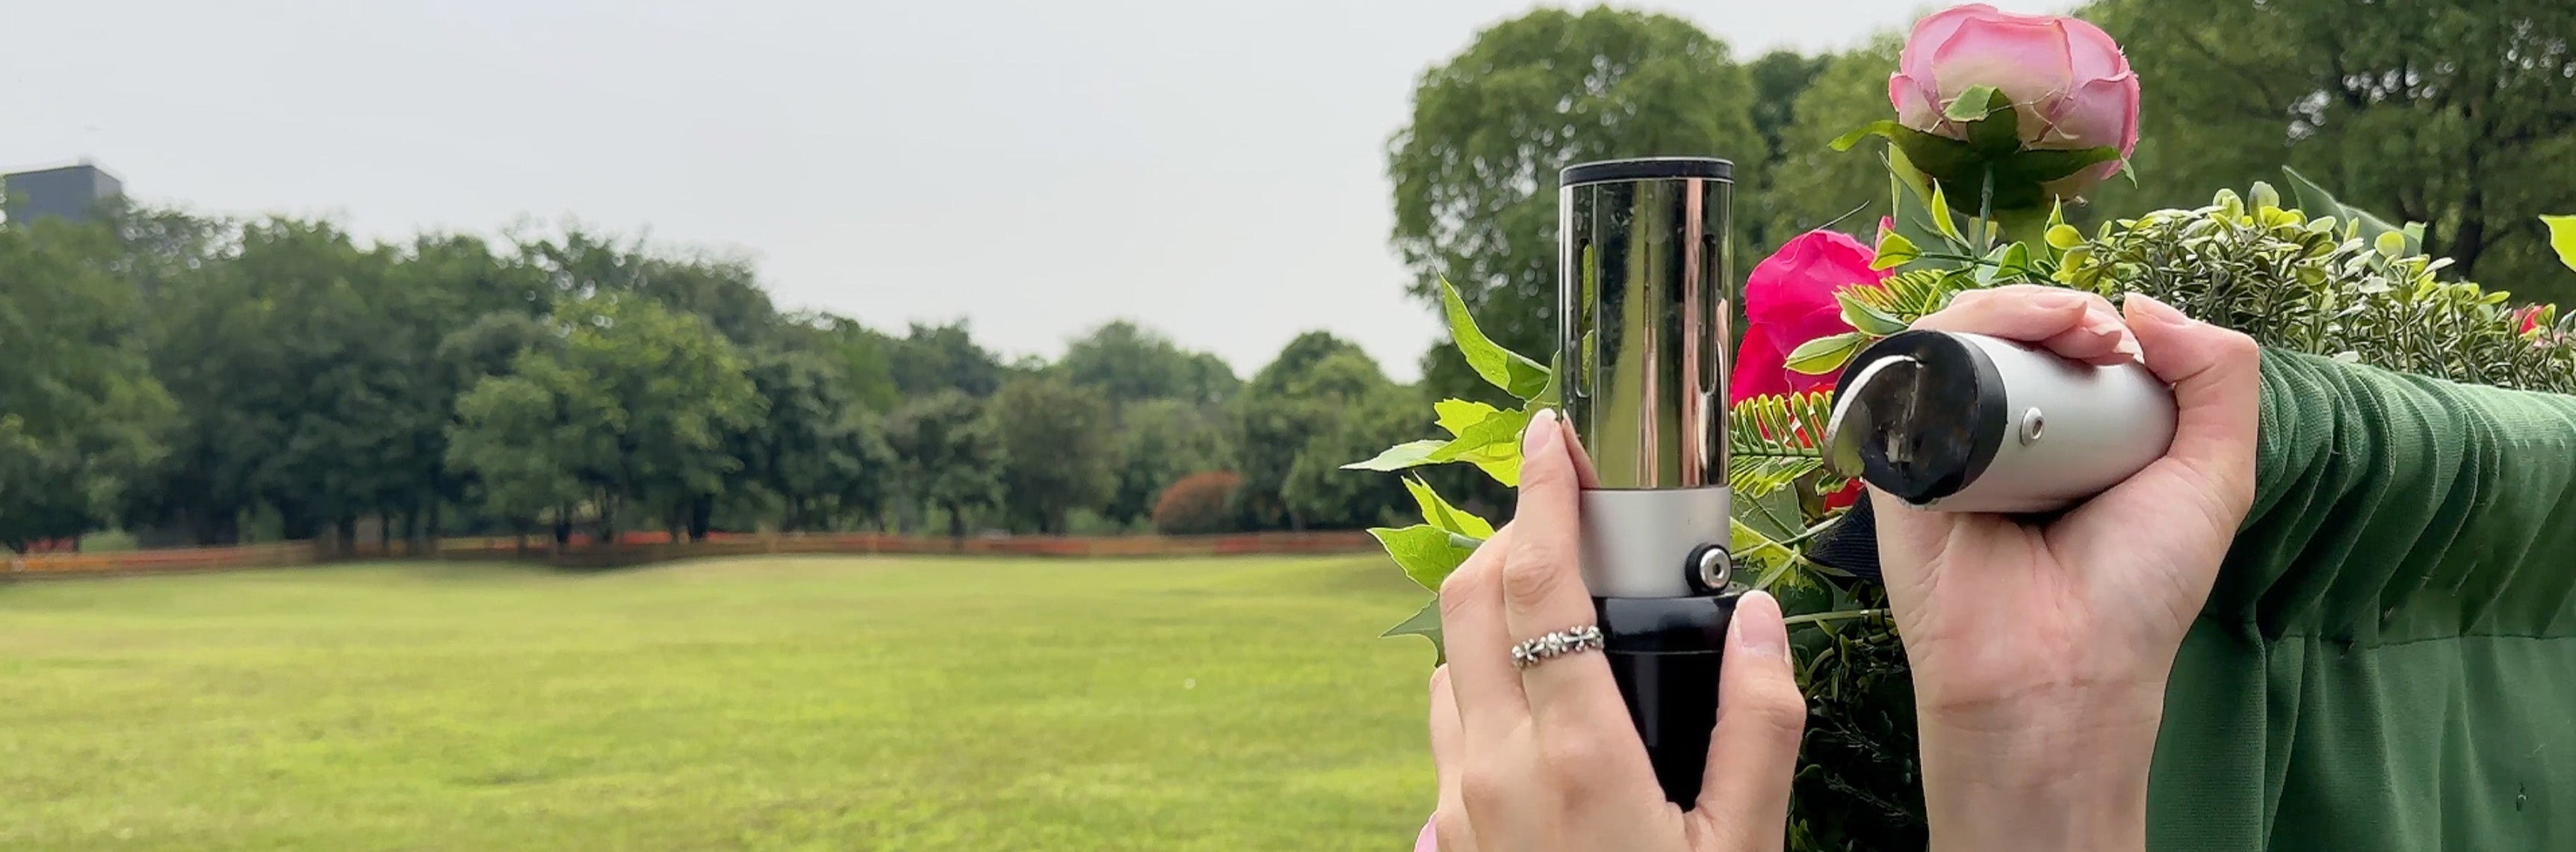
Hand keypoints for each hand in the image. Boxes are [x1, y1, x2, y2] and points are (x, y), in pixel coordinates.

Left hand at [1420, 409, 1808, 851]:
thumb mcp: (1743, 846)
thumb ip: (1758, 727)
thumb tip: (1756, 617)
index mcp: (1573, 755)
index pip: (1532, 581)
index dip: (1537, 491)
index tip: (1548, 434)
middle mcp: (1492, 767)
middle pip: (1466, 600)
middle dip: (1504, 531)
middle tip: (1557, 503)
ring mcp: (1454, 805)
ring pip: (1448, 664)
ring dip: (1490, 613)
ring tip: (1558, 602)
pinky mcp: (1444, 837)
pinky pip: (1448, 731)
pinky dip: (1480, 686)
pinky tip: (1538, 705)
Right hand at [1869, 286, 2260, 850]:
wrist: (2063, 664)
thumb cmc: (2137, 588)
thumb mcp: (2214, 474)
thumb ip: (2218, 377)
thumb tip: (2142, 302)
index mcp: (2064, 437)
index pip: (2058, 342)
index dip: (2089, 319)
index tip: (2127, 341)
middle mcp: (1999, 434)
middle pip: (2004, 329)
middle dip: (2053, 309)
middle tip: (2099, 337)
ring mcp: (1941, 445)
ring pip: (1951, 339)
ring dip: (2007, 311)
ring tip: (2064, 334)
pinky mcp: (1891, 461)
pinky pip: (1900, 378)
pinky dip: (1943, 343)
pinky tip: (1991, 350)